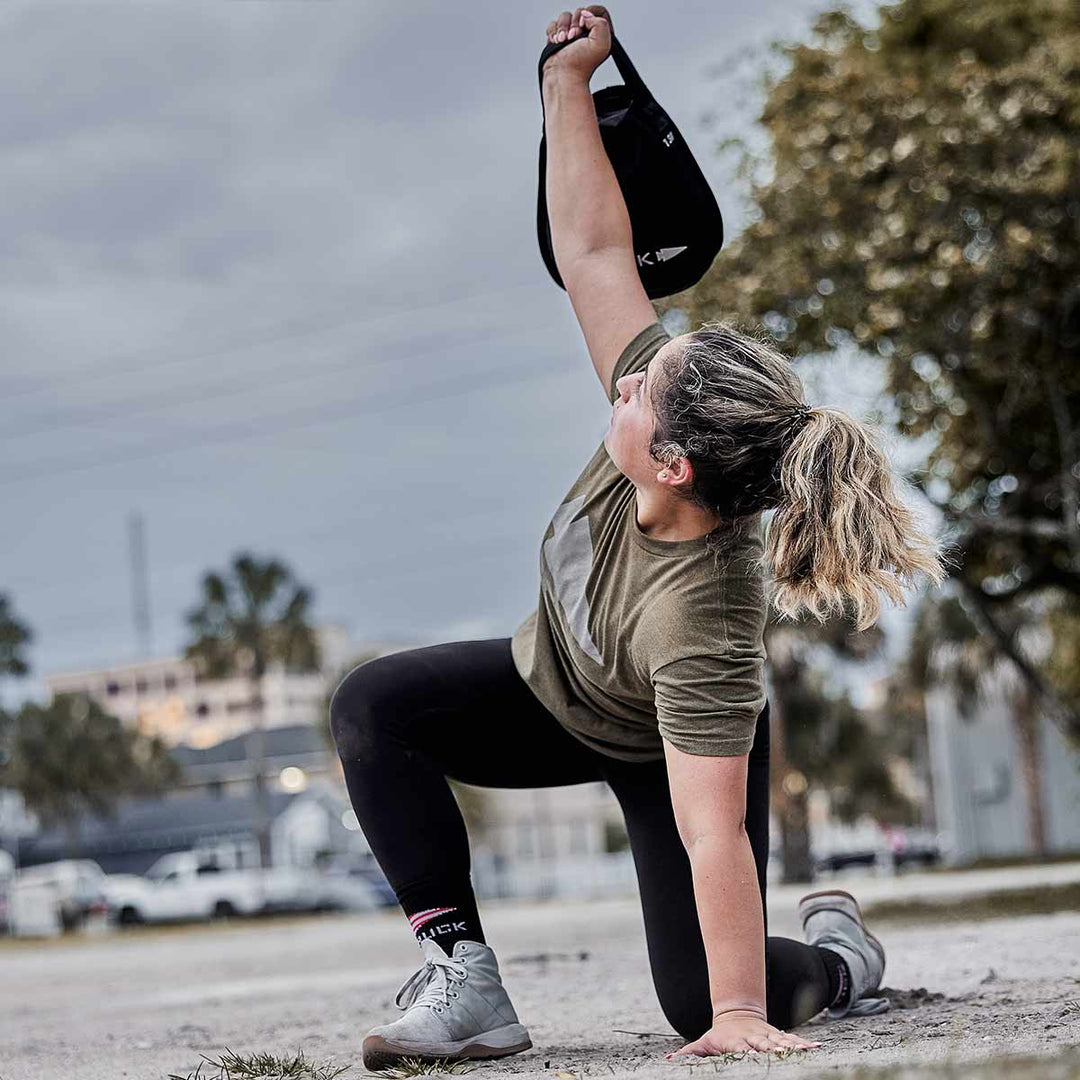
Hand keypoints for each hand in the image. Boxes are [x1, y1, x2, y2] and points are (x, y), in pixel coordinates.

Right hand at [543, 7, 612, 80]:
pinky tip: (556, 42)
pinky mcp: (559, 38)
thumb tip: (585, 15)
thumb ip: (600, 22)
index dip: (590, 14)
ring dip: (562, 28)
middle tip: (573, 37)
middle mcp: (587, 34)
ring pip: (565, 17)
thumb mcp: (601, 43)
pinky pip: (554, 24)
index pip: (598, 11)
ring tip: (563, 42)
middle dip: (574, 23)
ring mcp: (572, 35)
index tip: (584, 26)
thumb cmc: (580, 65)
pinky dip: (553, 32)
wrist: (563, 76)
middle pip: (580, 12)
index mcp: (601, 34)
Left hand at [664, 1010, 821, 1058]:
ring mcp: (767, 1037)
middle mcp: (755, 1039)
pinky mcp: (777, 1037)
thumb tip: (669, 1059)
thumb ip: (688, 1052)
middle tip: (787, 1055)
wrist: (735, 1014)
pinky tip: (815, 1048)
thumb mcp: (703, 1042)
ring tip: (810, 1051)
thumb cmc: (718, 1035)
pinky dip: (803, 1044)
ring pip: (782, 1042)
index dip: (749, 1052)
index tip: (756, 1056)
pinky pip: (792, 1041)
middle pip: (766, 1045)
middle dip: (776, 1050)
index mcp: (738, 1043)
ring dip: (795, 1047)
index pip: (744, 1049)